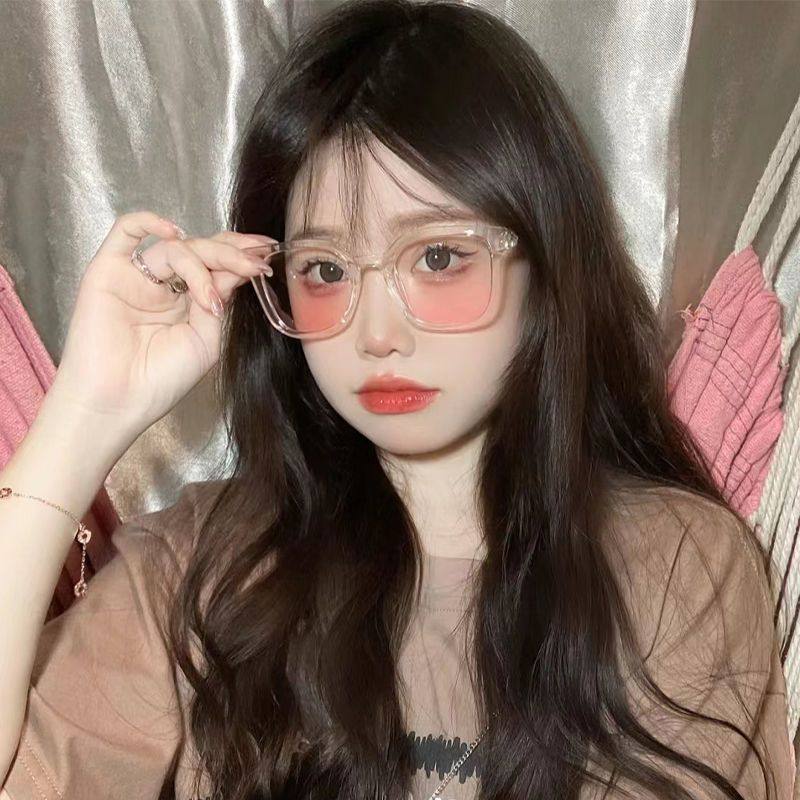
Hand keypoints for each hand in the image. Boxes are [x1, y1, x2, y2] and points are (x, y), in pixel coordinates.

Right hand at [48, 210, 273, 438]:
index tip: (268, 256)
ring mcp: (137, 276)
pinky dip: (149, 222)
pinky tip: (173, 233)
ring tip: (210, 298)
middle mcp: (165, 285)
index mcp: (189, 300)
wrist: (119, 401)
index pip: (218, 264)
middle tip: (254, 265)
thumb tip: (240, 267)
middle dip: (231, 255)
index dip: (242, 256)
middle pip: (201, 250)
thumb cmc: (161, 380)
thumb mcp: (207, 338)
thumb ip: (220, 299)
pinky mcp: (108, 271)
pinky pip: (125, 231)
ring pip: (175, 247)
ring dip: (201, 264)